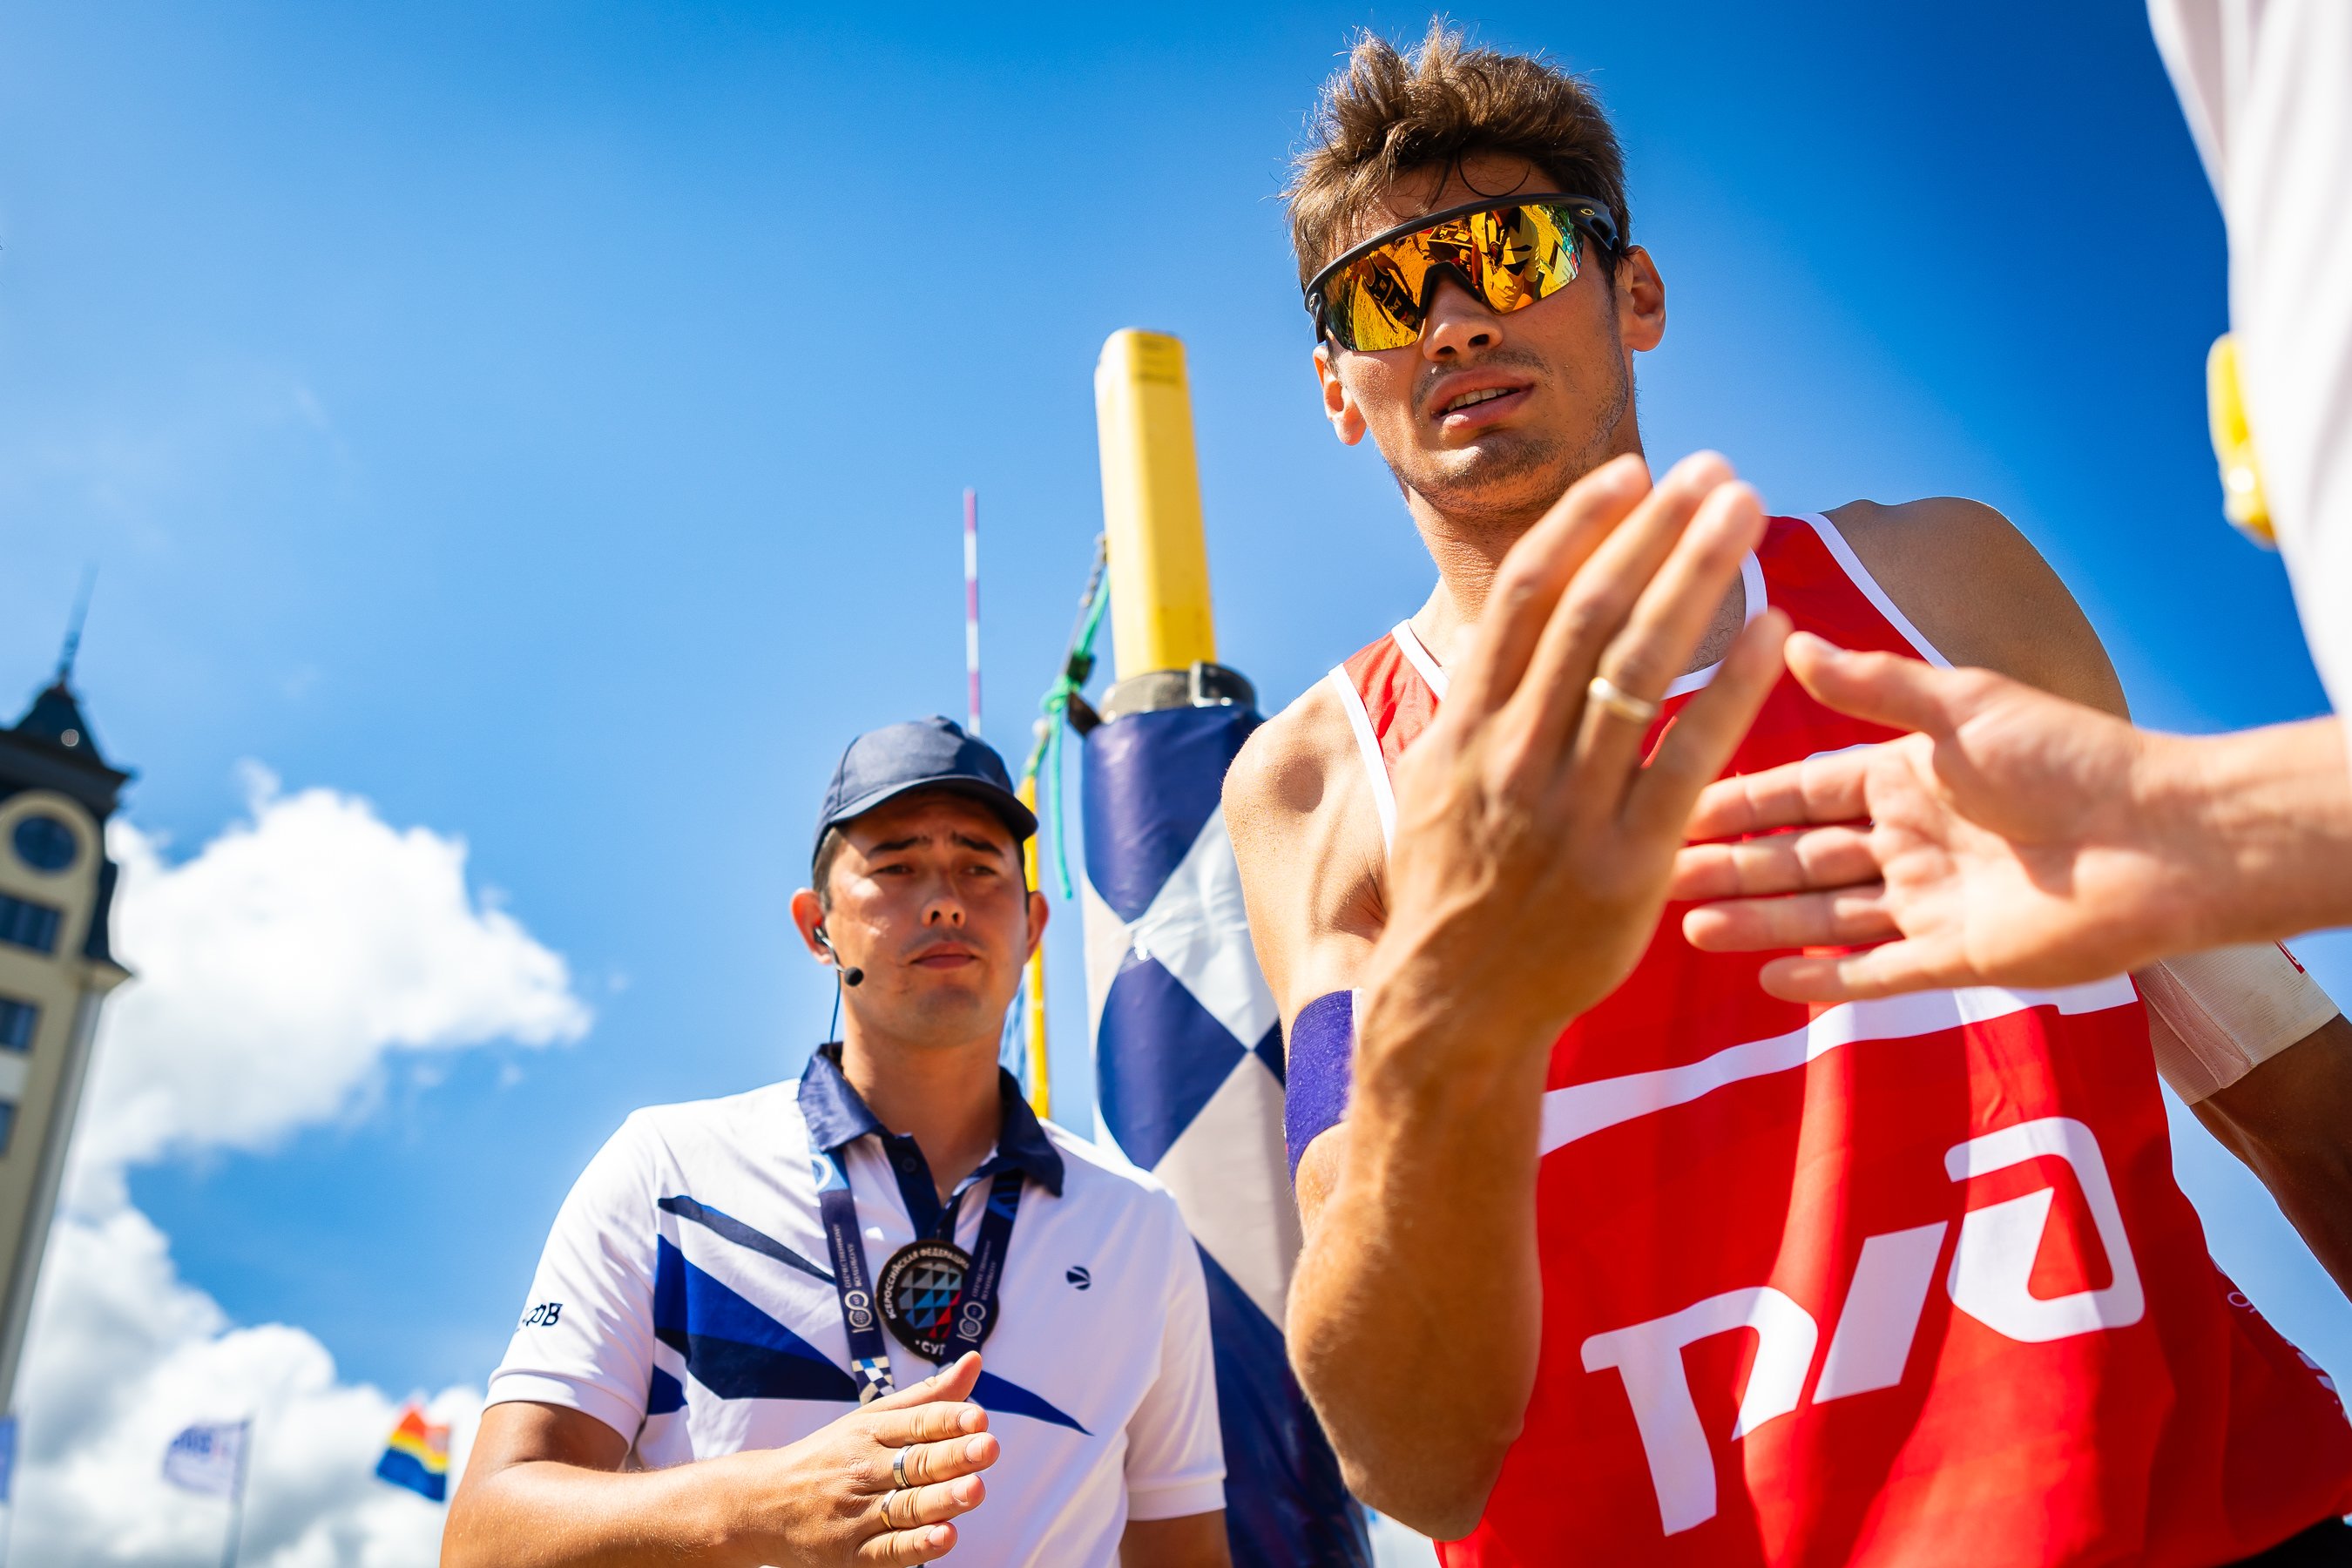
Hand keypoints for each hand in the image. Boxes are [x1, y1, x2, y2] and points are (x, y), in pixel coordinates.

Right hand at [714, 1352, 999, 1565]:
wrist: (761, 1505)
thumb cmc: (832, 1456)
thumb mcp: (872, 1419)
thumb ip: (927, 1398)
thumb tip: (975, 1360)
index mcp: (869, 1432)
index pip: (913, 1423)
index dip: (947, 1420)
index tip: (979, 1417)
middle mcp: (863, 1470)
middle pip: (914, 1464)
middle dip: (953, 1456)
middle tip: (988, 1448)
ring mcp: (856, 1514)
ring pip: (905, 1507)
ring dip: (941, 1500)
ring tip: (975, 1489)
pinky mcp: (851, 1554)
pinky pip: (888, 1551)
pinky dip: (916, 1546)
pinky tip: (945, 1537)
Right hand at [1363, 451, 1791, 1057]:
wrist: (1455, 1008)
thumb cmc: (1454, 894)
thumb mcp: (1436, 789)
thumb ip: (1478, 711)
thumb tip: (1510, 630)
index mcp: (1464, 730)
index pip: (1524, 601)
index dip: (1580, 528)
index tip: (1630, 473)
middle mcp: (1511, 755)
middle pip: (1589, 615)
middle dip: (1654, 531)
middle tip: (1713, 469)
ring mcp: (1568, 808)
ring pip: (1638, 668)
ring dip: (1696, 577)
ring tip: (1745, 513)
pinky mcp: (1625, 864)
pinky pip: (1688, 758)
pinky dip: (1733, 688)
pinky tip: (1777, 632)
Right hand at [1671, 632, 2205, 999]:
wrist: (2161, 839)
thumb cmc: (2070, 757)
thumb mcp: (1961, 707)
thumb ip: (1874, 685)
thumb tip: (1790, 642)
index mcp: (1908, 774)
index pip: (1802, 791)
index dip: (1739, 802)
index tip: (1673, 805)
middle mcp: (1911, 839)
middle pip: (1799, 858)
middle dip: (1730, 868)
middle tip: (1655, 876)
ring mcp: (1931, 901)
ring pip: (1824, 917)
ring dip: (1759, 922)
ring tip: (1689, 928)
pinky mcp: (1958, 957)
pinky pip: (1877, 972)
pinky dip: (1824, 979)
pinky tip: (1767, 980)